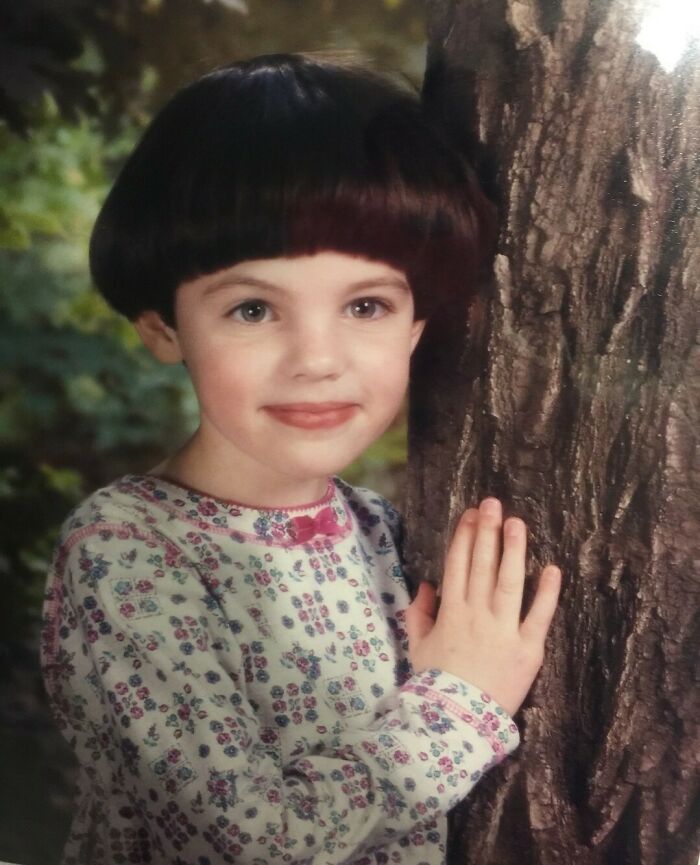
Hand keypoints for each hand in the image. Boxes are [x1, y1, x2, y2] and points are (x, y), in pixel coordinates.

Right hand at [404, 497, 560, 716]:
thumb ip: (419, 615)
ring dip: (513, 550)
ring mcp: (503, 630)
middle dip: (486, 531)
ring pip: (508, 582)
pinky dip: (547, 592)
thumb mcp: (418, 648)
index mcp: (451, 613)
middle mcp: (476, 615)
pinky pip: (538, 616)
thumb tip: (425, 585)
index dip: (463, 537)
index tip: (469, 514)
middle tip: (492, 503)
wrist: (457, 723)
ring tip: (516, 522)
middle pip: (481, 565)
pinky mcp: (528, 650)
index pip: (457, 565)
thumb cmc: (436, 684)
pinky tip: (552, 568)